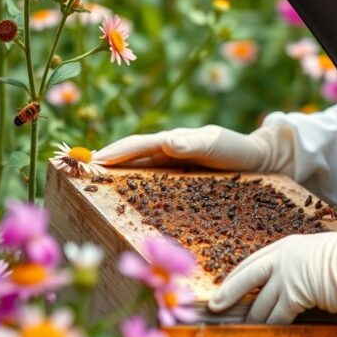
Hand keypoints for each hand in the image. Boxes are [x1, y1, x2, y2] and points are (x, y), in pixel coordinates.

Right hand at [93, 125, 272, 170]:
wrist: (259, 160)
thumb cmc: (238, 150)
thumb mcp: (217, 145)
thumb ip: (193, 144)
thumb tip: (166, 142)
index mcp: (174, 140)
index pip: (138, 145)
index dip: (115, 153)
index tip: (92, 161)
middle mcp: (168, 151)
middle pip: (131, 156)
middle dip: (105, 162)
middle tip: (77, 172)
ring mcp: (172, 165)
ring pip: (137, 168)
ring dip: (116, 174)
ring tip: (91, 184)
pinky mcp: (179, 178)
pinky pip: (151, 180)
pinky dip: (133, 184)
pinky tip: (124, 197)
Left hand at [208, 231, 336, 323]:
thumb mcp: (316, 254)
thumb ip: (299, 265)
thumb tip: (292, 280)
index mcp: (285, 246)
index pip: (252, 262)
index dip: (236, 276)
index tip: (223, 286)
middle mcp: (281, 258)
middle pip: (245, 278)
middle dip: (228, 294)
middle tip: (214, 306)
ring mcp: (286, 276)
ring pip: (260, 304)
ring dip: (252, 318)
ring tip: (242, 328)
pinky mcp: (294, 295)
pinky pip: (276, 316)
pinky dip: (270, 326)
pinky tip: (264, 332)